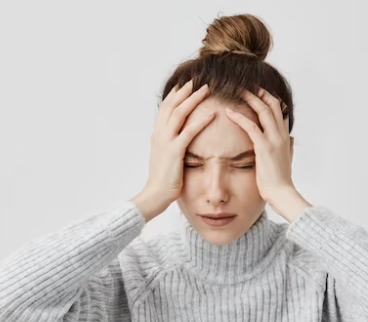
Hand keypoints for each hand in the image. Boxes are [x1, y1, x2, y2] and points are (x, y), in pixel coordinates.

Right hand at [144, 79, 214, 203]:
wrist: (155, 194)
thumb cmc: (162, 179)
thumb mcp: (162, 157)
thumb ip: (166, 144)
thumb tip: (170, 137)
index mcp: (156, 135)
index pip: (165, 108)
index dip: (175, 95)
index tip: (185, 85)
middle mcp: (159, 134)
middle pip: (171, 105)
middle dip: (184, 91)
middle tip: (197, 80)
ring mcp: (165, 141)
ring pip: (179, 113)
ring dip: (193, 99)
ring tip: (206, 89)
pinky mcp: (174, 151)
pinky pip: (189, 132)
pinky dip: (201, 121)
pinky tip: (212, 114)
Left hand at [224, 87, 294, 202]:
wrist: (282, 194)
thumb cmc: (280, 181)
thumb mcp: (286, 160)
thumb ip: (288, 148)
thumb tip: (291, 140)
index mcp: (285, 137)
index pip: (280, 110)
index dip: (269, 97)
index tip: (257, 90)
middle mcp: (282, 135)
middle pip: (273, 104)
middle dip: (259, 92)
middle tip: (245, 84)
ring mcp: (274, 140)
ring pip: (264, 110)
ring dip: (250, 98)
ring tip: (237, 90)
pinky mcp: (264, 148)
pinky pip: (251, 127)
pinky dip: (239, 117)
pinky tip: (228, 112)